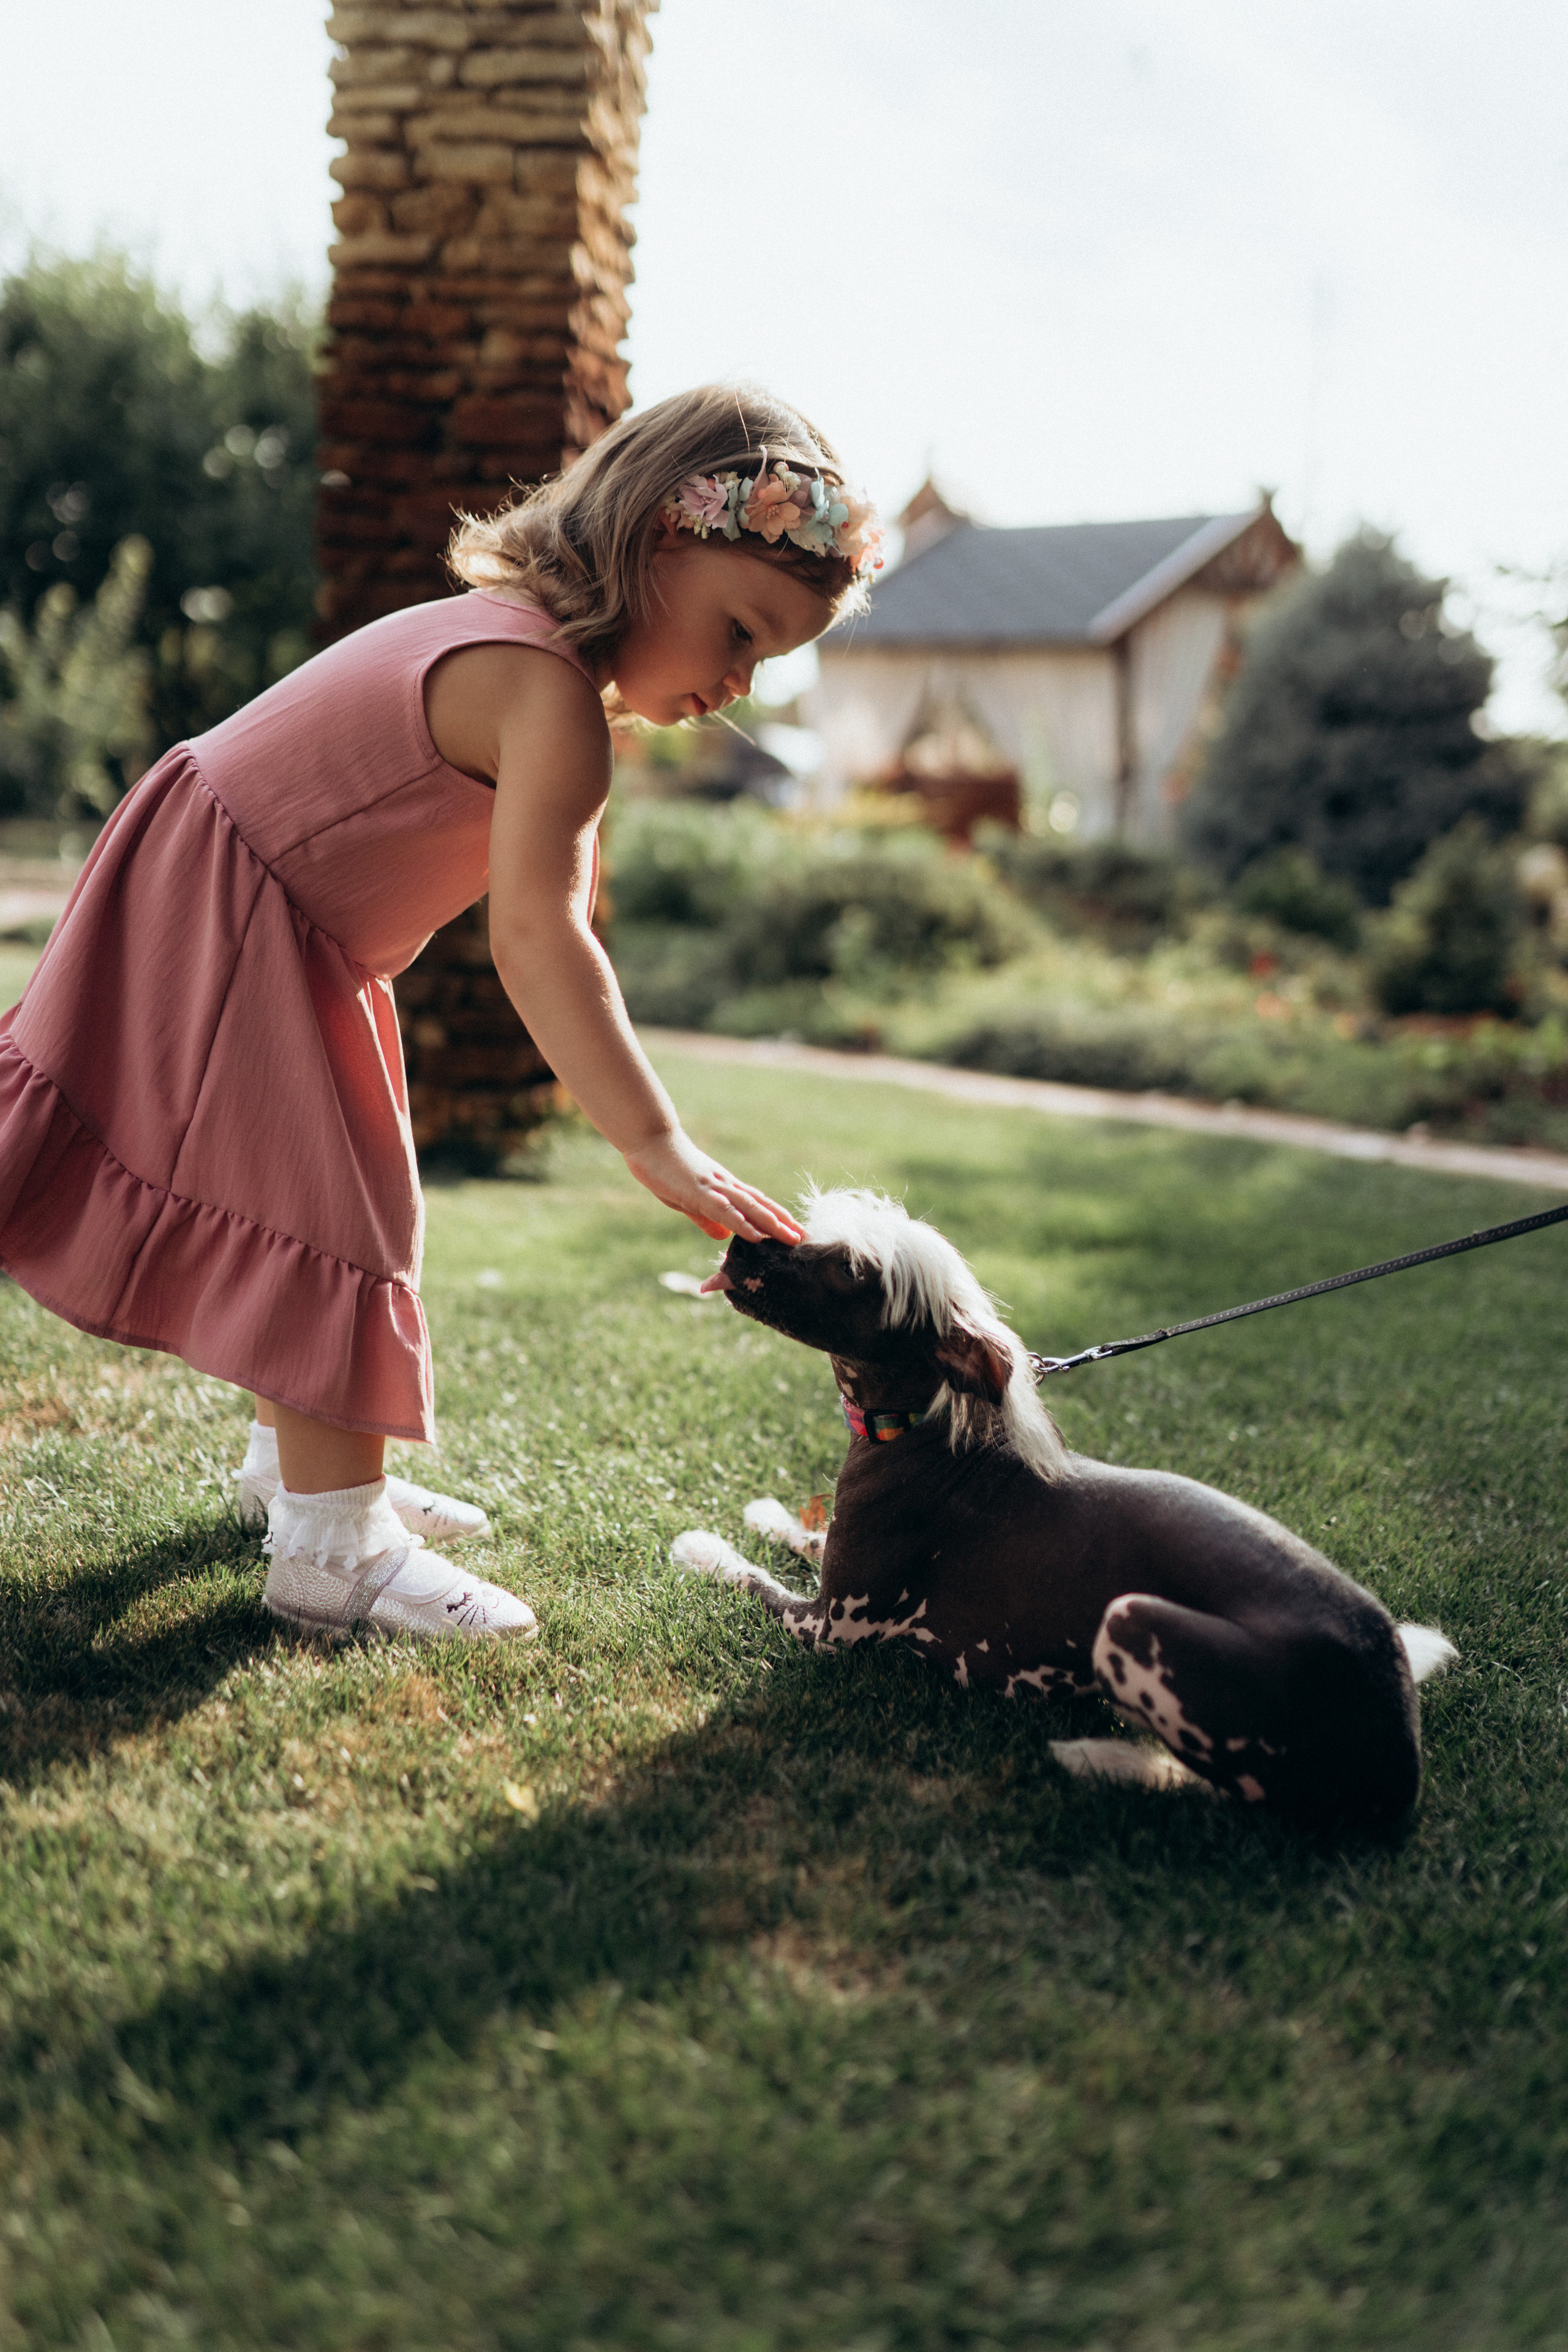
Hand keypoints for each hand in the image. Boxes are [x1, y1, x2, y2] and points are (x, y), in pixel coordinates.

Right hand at [624, 1129, 803, 1243]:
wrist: (649, 1140)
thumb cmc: (665, 1168)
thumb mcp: (687, 1199)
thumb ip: (705, 1218)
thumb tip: (722, 1235)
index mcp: (722, 1186)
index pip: (755, 1202)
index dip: (775, 1216)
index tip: (794, 1229)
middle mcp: (724, 1185)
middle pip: (759, 1205)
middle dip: (782, 1222)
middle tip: (803, 1237)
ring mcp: (713, 1187)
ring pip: (749, 1207)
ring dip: (771, 1223)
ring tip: (791, 1237)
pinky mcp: (699, 1191)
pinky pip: (725, 1210)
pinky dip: (742, 1224)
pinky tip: (756, 1235)